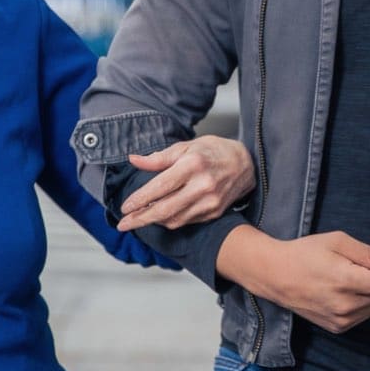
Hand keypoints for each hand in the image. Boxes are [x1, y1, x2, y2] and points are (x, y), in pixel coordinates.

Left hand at [117, 136, 255, 230]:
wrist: (246, 164)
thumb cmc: (213, 151)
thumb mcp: (186, 146)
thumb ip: (159, 157)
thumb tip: (134, 160)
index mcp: (192, 165)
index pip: (160, 187)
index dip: (140, 199)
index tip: (124, 207)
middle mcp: (202, 186)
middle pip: (165, 209)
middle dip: (140, 219)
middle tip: (123, 224)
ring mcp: (210, 202)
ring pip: (174, 219)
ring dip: (153, 221)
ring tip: (138, 219)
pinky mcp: (214, 212)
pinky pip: (186, 221)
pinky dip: (170, 220)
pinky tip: (159, 217)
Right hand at [216, 227, 369, 331]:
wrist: (275, 276)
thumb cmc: (305, 253)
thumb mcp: (338, 242)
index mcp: (346, 281)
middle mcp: (346, 306)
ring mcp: (342, 320)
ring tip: (360, 272)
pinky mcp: (338, 327)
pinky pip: (366, 313)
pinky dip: (368, 299)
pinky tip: (352, 286)